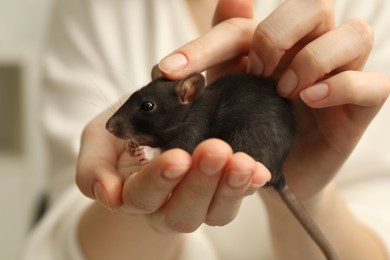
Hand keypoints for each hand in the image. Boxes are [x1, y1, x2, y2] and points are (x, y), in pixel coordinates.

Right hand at [76, 107, 270, 231]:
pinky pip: (237, 197)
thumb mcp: (98, 140)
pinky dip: (250, 186)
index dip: (158, 181)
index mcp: (133, 195)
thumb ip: (93, 168)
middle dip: (200, 183)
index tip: (177, 157)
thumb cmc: (123, 134)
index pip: (142, 197)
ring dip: (230, 188)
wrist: (149, 127)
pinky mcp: (221, 191)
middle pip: (182, 212)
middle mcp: (166, 206)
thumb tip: (108, 195)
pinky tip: (260, 170)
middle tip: (214, 150)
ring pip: (215, 212)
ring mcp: (197, 201)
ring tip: (244, 163)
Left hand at [158, 0, 389, 200]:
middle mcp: (313, 48)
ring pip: (354, 34)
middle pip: (313, 6)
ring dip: (313, 59)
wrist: (279, 174)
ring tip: (284, 91)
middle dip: (276, 35)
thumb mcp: (228, 94)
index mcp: (277, 43)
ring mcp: (342, 75)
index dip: (205, 44)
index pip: (243, 24)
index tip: (171, 71)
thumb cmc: (253, 129)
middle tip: (255, 72)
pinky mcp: (361, 106)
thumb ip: (223, 52)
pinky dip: (341, 86)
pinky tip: (309, 100)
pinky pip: (373, 83)